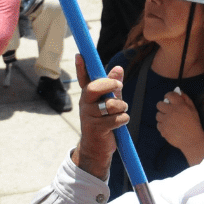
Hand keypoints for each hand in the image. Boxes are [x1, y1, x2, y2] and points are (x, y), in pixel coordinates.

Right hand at [71, 54, 128, 179]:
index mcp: (88, 96)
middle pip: (95, 88)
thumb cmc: (105, 122)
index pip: (84, 78)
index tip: (80, 55)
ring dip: (122, 108)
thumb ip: (114, 87)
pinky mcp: (96, 128)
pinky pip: (116, 119)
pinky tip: (119, 124)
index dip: (81, 67)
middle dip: (110, 84)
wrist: (96, 149)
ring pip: (111, 104)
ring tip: (121, 113)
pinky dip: (123, 120)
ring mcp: (88, 116)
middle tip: (119, 86)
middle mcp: (85, 103)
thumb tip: (119, 68)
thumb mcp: (110, 103)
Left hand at [155, 88, 203, 151]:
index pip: (169, 95)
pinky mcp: (162, 129)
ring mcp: (166, 121)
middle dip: (163, 106)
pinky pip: (158, 125)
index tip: (169, 99)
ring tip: (170, 120)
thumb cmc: (193, 124)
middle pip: (159, 104)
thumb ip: (186, 99)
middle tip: (167, 110)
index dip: (168, 96)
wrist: (192, 140)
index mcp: (180, 105)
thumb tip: (178, 91)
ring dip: (162, 117)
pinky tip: (170, 128)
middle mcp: (171, 112)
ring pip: (158, 115)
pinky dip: (162, 126)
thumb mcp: (193, 109)